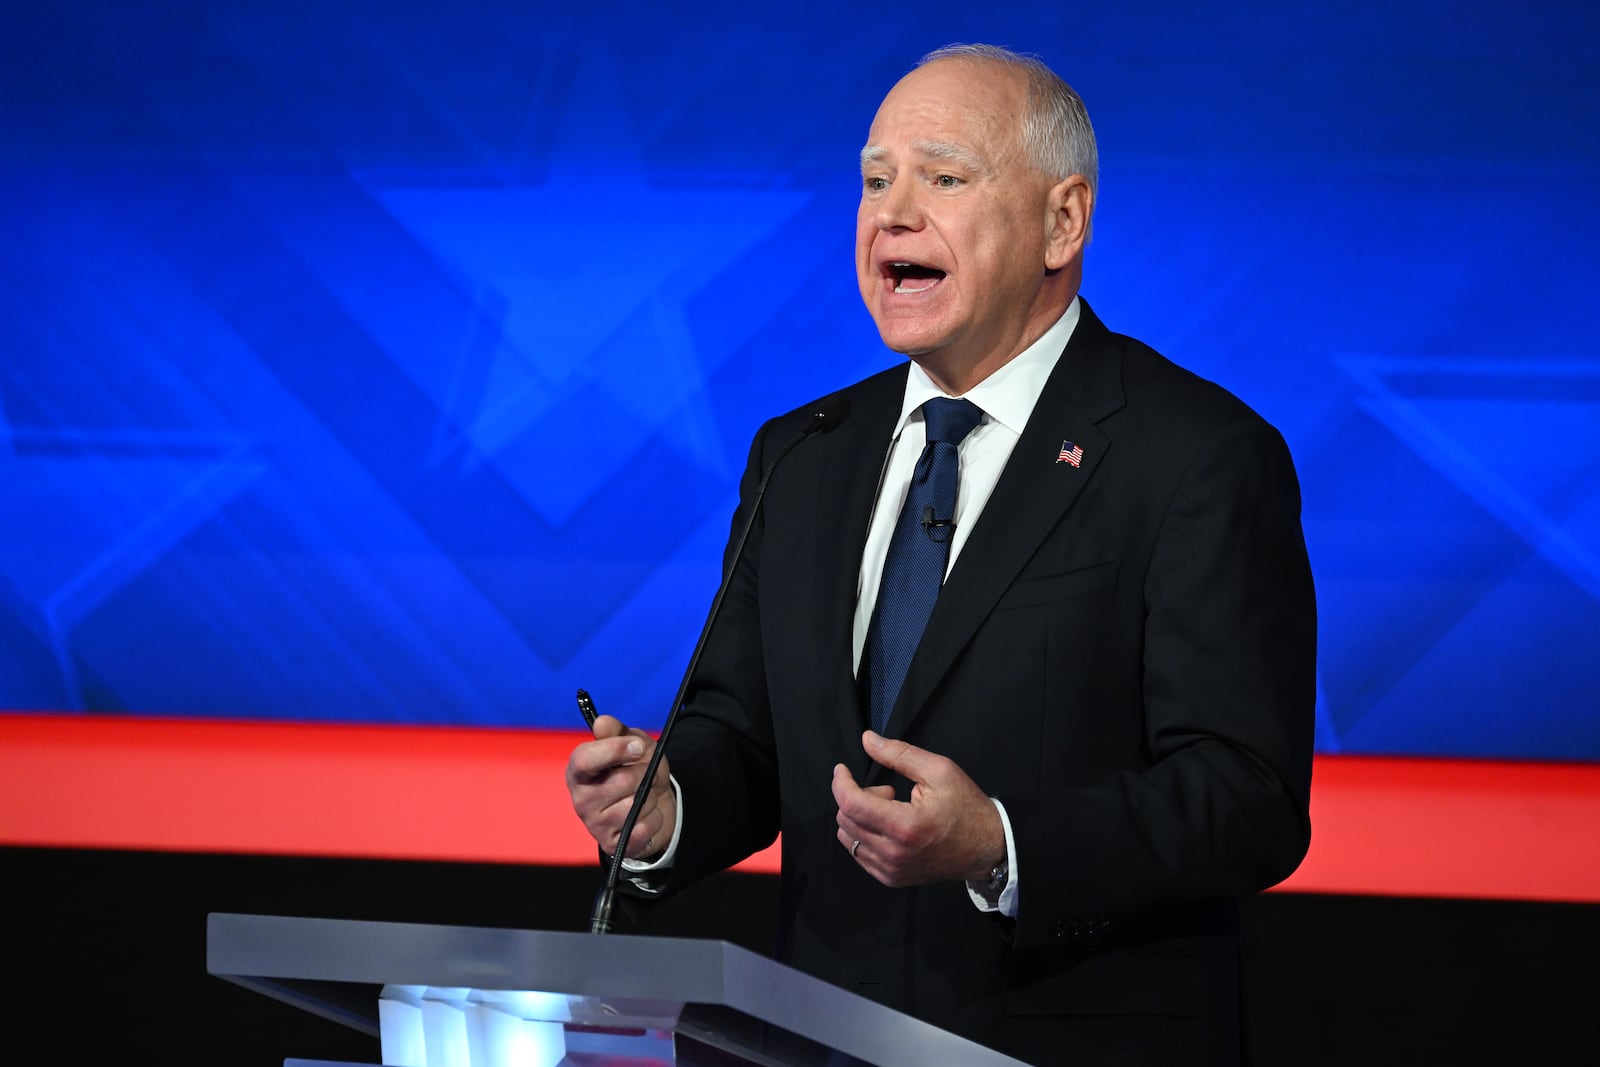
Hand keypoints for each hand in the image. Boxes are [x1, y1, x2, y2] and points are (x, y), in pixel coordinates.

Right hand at [565, 714, 674, 860]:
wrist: (655, 802)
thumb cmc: (637, 770)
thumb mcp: (632, 743)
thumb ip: (617, 732)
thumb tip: (601, 723)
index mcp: (579, 771)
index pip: (584, 760)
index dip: (614, 750)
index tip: (638, 747)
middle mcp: (581, 800)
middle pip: (620, 782)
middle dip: (644, 774)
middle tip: (647, 773)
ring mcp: (595, 825)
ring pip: (635, 806)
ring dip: (651, 797)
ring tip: (646, 795)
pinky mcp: (612, 844)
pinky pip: (643, 828)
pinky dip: (654, 818)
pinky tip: (647, 815)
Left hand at [833, 730, 1003, 886]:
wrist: (987, 848)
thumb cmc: (966, 807)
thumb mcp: (939, 770)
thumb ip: (899, 754)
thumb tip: (867, 739)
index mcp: (904, 827)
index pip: (851, 804)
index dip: (840, 782)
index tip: (843, 769)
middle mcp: (893, 854)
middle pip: (845, 819)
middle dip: (858, 796)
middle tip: (889, 790)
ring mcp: (890, 870)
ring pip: (847, 837)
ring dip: (861, 817)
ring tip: (891, 810)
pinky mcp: (891, 878)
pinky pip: (858, 853)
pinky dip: (865, 834)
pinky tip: (889, 827)